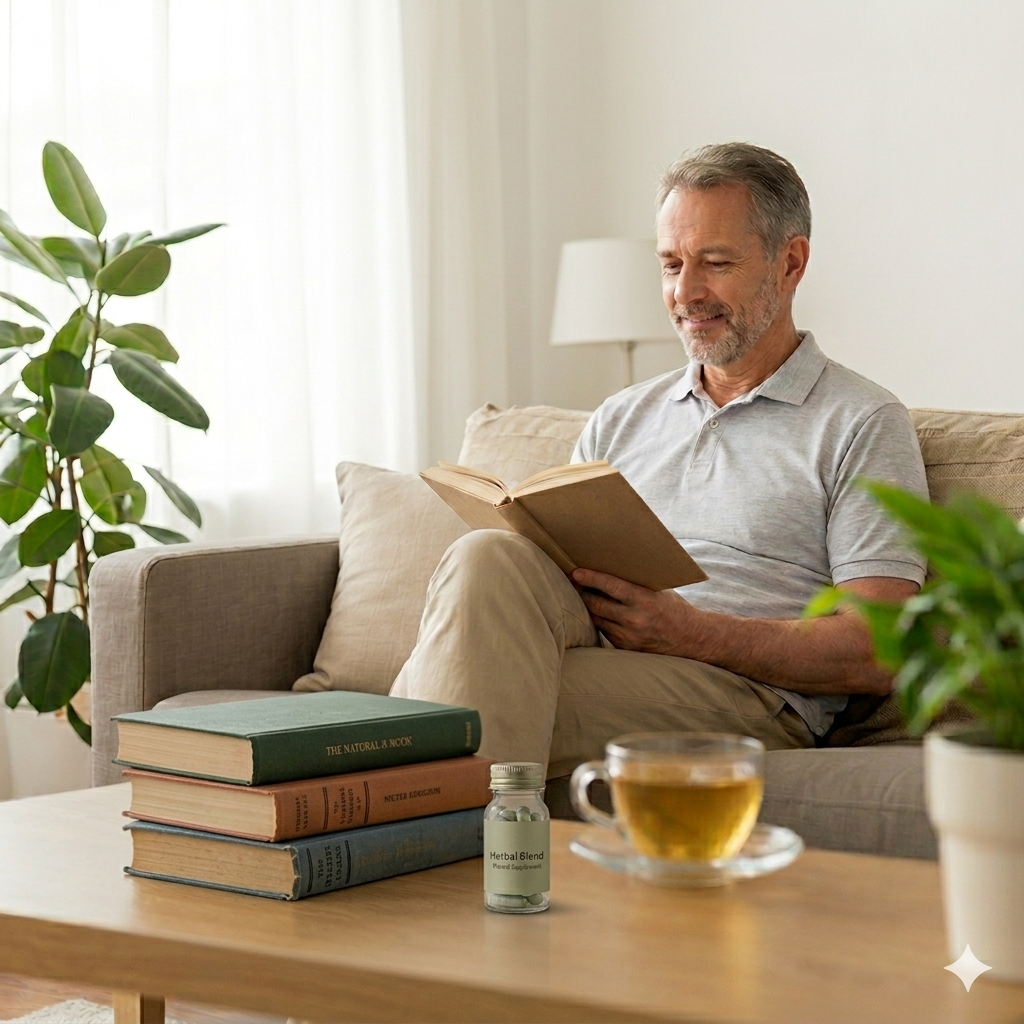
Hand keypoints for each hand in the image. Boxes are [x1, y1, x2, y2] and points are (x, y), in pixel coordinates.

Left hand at [571, 567, 707, 657]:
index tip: (575, 572)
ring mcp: (628, 636)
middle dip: (582, 591)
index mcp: (644, 600)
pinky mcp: (625, 647)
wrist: (691, 639)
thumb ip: (636, 585)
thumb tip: (609, 568)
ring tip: (579, 594)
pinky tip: (595, 611)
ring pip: (596, 618)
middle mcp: (634, 619)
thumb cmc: (673, 609)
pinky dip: (598, 620)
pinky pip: (603, 631)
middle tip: (571, 581)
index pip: (611, 586)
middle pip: (596, 604)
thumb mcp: (659, 591)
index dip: (591, 578)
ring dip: (587, 606)